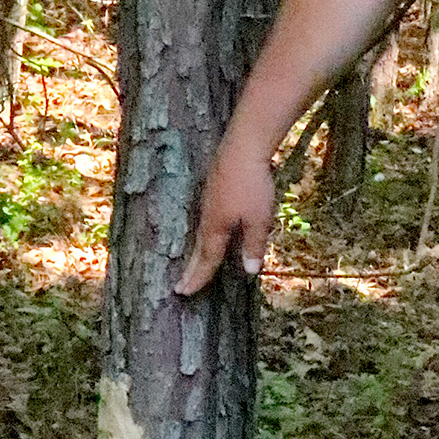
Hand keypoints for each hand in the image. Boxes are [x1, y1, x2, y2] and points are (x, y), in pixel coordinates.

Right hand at [175, 140, 274, 293]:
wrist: (244, 146)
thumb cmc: (253, 184)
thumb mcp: (259, 219)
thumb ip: (253, 245)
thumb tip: (250, 271)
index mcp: (215, 226)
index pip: (206, 259)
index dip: (198, 277)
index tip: (184, 293)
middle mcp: (207, 216)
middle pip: (198, 248)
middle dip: (191, 269)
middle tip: (180, 287)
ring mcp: (208, 200)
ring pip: (200, 232)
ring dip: (196, 251)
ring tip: (193, 264)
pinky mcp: (212, 188)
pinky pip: (204, 218)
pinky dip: (203, 232)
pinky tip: (207, 230)